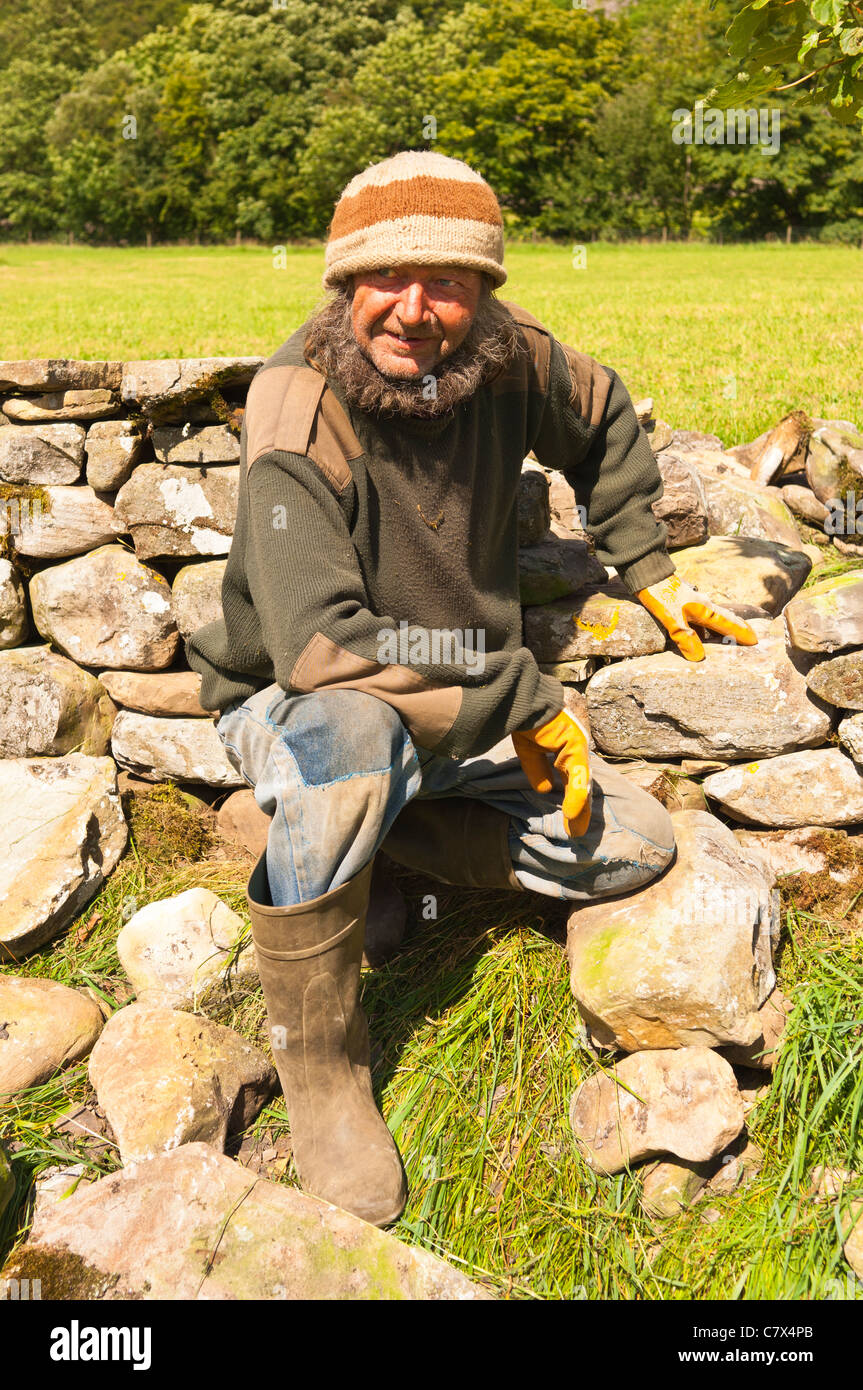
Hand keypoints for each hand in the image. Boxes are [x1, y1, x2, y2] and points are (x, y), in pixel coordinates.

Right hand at [513, 709, 590, 836]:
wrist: (523, 699)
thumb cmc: (525, 719)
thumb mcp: (529, 751)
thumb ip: (538, 771)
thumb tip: (545, 790)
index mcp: (565, 750)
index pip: (571, 780)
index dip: (572, 800)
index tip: (571, 821)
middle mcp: (575, 750)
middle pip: (580, 786)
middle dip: (580, 811)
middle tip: (577, 832)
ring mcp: (578, 749)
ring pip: (581, 785)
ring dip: (580, 810)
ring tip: (578, 831)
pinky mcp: (576, 748)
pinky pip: (577, 777)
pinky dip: (576, 797)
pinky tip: (574, 815)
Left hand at [635, 573, 758, 661]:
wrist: (647, 573)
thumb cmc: (661, 595)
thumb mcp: (672, 618)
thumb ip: (685, 637)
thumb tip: (699, 657)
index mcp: (705, 609)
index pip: (728, 623)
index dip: (741, 633)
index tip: (755, 640)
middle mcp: (703, 605)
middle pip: (725, 619)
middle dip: (737, 629)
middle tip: (750, 638)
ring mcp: (693, 603)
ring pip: (712, 619)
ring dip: (721, 629)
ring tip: (729, 640)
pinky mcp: (683, 603)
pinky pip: (700, 618)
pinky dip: (705, 627)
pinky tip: (701, 633)